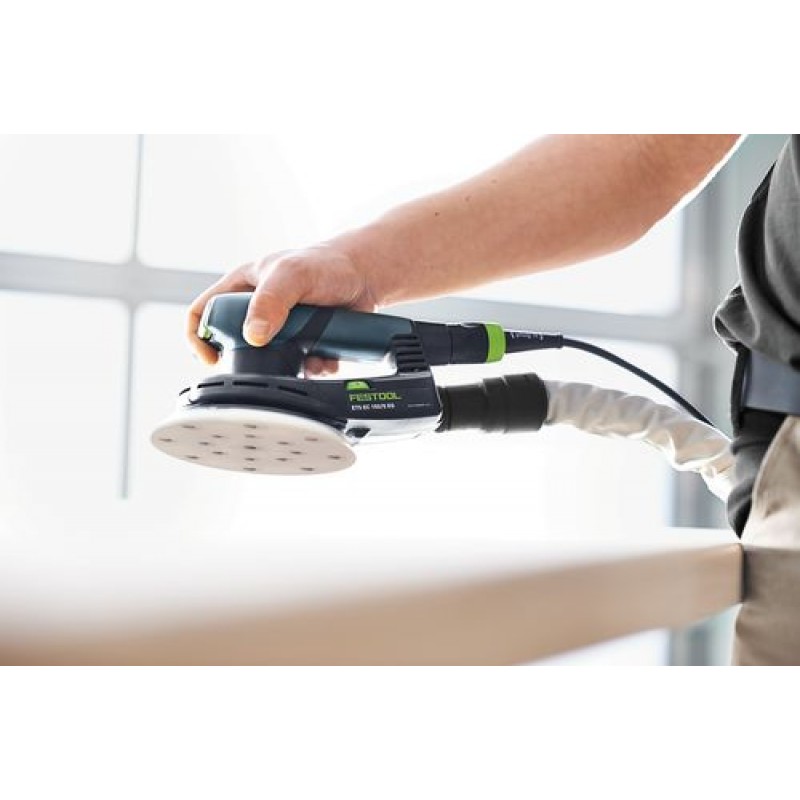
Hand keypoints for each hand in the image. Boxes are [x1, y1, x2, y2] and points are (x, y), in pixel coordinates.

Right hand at [186, 244, 378, 373]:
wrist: (365, 276)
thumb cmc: (325, 263)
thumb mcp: (291, 275)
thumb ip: (270, 302)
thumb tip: (253, 336)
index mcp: (241, 288)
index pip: (203, 313)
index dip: (199, 337)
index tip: (211, 358)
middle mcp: (257, 311)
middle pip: (235, 345)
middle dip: (253, 359)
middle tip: (270, 360)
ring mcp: (280, 330)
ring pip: (270, 362)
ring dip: (288, 368)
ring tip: (307, 356)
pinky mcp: (302, 345)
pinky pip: (298, 368)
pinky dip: (311, 369)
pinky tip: (324, 357)